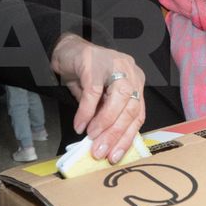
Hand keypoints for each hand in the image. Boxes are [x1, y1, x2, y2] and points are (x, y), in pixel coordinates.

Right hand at [51, 33, 145, 163]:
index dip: (127, 137)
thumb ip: (106, 115)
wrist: (67, 49)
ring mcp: (115, 65)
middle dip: (115, 135)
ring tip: (91, 139)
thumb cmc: (86, 74)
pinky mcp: (94, 64)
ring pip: (117, 100)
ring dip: (104, 124)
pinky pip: (92, 93)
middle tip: (101, 152)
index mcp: (136, 82)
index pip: (138, 114)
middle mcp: (131, 72)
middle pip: (130, 109)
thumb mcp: (101, 98)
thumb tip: (104, 142)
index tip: (116, 156)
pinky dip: (85, 112)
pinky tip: (79, 125)